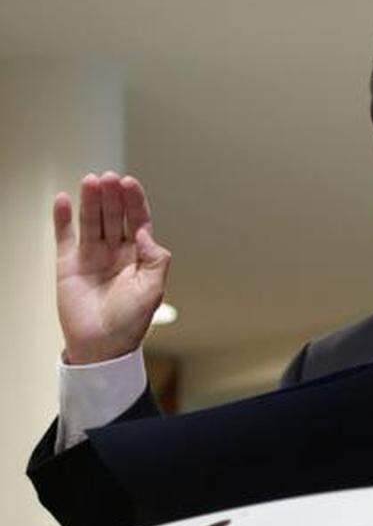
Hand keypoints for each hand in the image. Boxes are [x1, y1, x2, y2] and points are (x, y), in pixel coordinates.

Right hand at [54, 172, 171, 363]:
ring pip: (91, 221)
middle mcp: (115, 252)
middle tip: (109, 178)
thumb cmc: (130, 322)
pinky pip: (64, 236)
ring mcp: (91, 256)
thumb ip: (155, 259)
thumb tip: (144, 232)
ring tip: (90, 181)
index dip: (134, 202)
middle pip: (113, 215)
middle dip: (112, 196)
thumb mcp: (152, 289)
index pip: (137, 221)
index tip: (129, 183)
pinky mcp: (68, 264)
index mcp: (138, 256)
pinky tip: (64, 199)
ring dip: (91, 201)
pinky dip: (63, 218)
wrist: (101, 346)